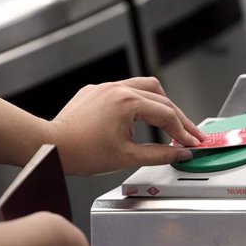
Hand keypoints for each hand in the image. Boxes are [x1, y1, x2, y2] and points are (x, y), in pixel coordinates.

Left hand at [50, 77, 205, 174]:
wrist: (52, 146)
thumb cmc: (82, 152)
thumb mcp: (127, 157)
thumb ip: (159, 154)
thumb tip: (180, 153)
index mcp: (128, 102)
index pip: (167, 114)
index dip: (183, 131)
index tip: (192, 143)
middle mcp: (118, 88)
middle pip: (161, 98)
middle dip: (178, 117)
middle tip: (190, 133)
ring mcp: (106, 87)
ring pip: (145, 87)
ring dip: (161, 103)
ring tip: (171, 121)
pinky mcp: (95, 91)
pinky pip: (125, 90)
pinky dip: (139, 102)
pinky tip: (141, 116)